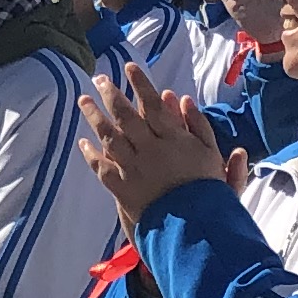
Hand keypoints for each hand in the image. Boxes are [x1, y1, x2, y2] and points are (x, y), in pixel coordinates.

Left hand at [75, 65, 229, 218]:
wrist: (194, 230)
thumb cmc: (210, 193)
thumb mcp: (213, 156)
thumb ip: (199, 126)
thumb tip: (183, 99)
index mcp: (173, 139)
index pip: (152, 104)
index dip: (140, 84)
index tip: (129, 67)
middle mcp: (150, 150)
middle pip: (125, 116)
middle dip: (111, 94)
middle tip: (100, 78)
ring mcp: (133, 169)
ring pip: (109, 137)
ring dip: (95, 117)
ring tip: (84, 100)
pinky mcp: (122, 189)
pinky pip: (102, 167)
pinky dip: (91, 153)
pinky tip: (83, 142)